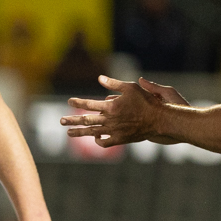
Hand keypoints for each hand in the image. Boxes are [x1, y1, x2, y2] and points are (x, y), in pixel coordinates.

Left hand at [61, 76, 178, 146]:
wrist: (159, 120)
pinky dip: (98, 141)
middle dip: (72, 120)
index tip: (69, 101)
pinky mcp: (119, 140)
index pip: (89, 104)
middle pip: (86, 120)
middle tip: (61, 121)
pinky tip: (94, 137)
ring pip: (92, 133)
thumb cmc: (146, 101)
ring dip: (79, 133)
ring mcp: (114, 131)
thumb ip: (113, 84)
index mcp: (111, 106)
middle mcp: (109, 120)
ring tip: (68, 133)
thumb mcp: (131, 88)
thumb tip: (99, 78)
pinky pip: (104, 142)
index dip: (78, 102)